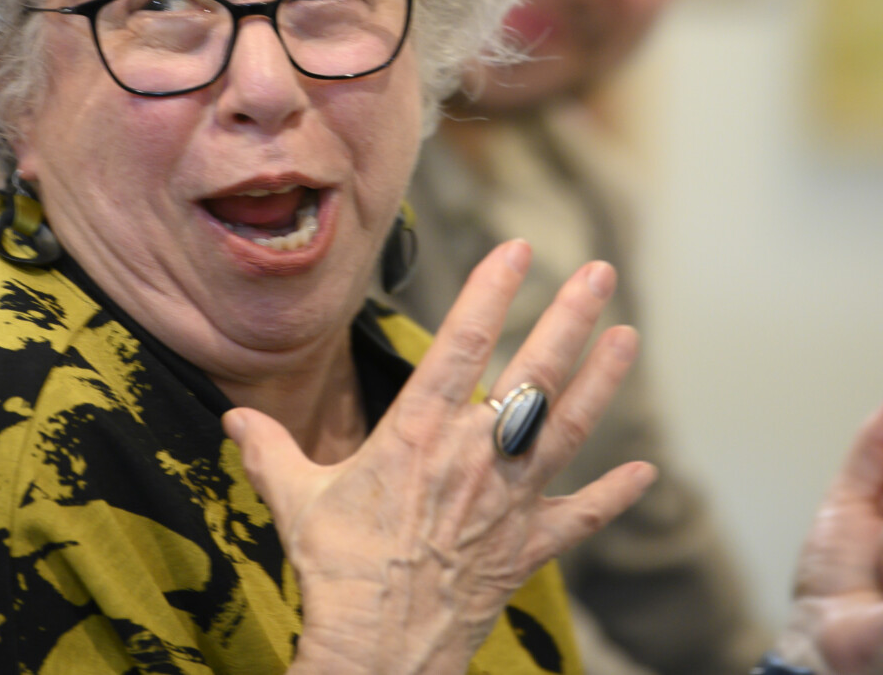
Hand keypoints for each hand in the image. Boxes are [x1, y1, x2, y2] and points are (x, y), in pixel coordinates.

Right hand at [223, 239, 656, 674]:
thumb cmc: (337, 570)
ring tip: (629, 337)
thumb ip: (270, 450)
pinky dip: (613, 495)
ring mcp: (509, 499)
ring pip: (568, 427)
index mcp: (418, 432)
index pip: (463, 342)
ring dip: (602, 381)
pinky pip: (581, 517)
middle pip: (535, 372)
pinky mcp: (528, 547)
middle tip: (600, 273)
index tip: (518, 248)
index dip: (492, 290)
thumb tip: (236, 419)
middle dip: (570, 317)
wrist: (378, 647)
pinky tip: (645, 472)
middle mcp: (474, 454)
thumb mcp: (295, 500)